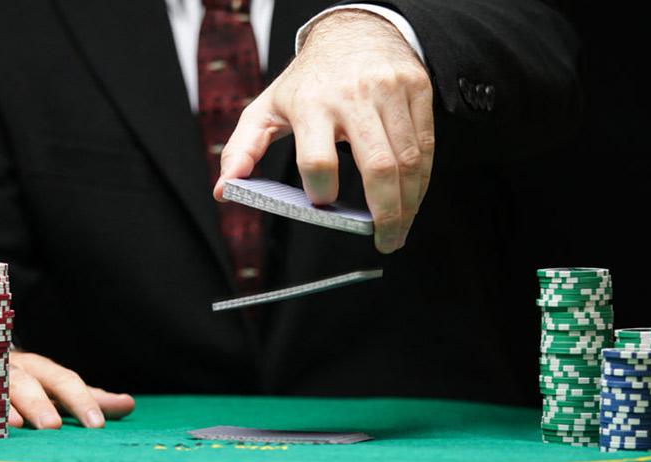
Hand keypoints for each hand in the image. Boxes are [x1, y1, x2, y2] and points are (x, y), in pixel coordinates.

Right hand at [7, 351, 135, 428]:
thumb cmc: (26, 383)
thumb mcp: (56, 388)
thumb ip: (88, 399)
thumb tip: (128, 405)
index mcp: (40, 369)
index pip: (64, 382)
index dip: (80, 400)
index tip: (95, 424)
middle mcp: (12, 370)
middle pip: (28, 383)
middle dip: (40, 404)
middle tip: (53, 427)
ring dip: (5, 406)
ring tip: (15, 425)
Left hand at [214, 9, 433, 253]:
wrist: (353, 31)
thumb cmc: (308, 80)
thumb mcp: (267, 107)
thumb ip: (243, 150)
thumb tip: (224, 191)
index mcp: (311, 102)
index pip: (317, 159)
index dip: (321, 191)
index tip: (324, 205)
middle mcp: (353, 95)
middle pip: (378, 166)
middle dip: (385, 214)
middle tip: (384, 241)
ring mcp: (390, 91)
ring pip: (409, 161)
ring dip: (408, 204)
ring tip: (399, 229)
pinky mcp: (416, 89)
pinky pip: (426, 145)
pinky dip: (421, 181)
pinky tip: (412, 199)